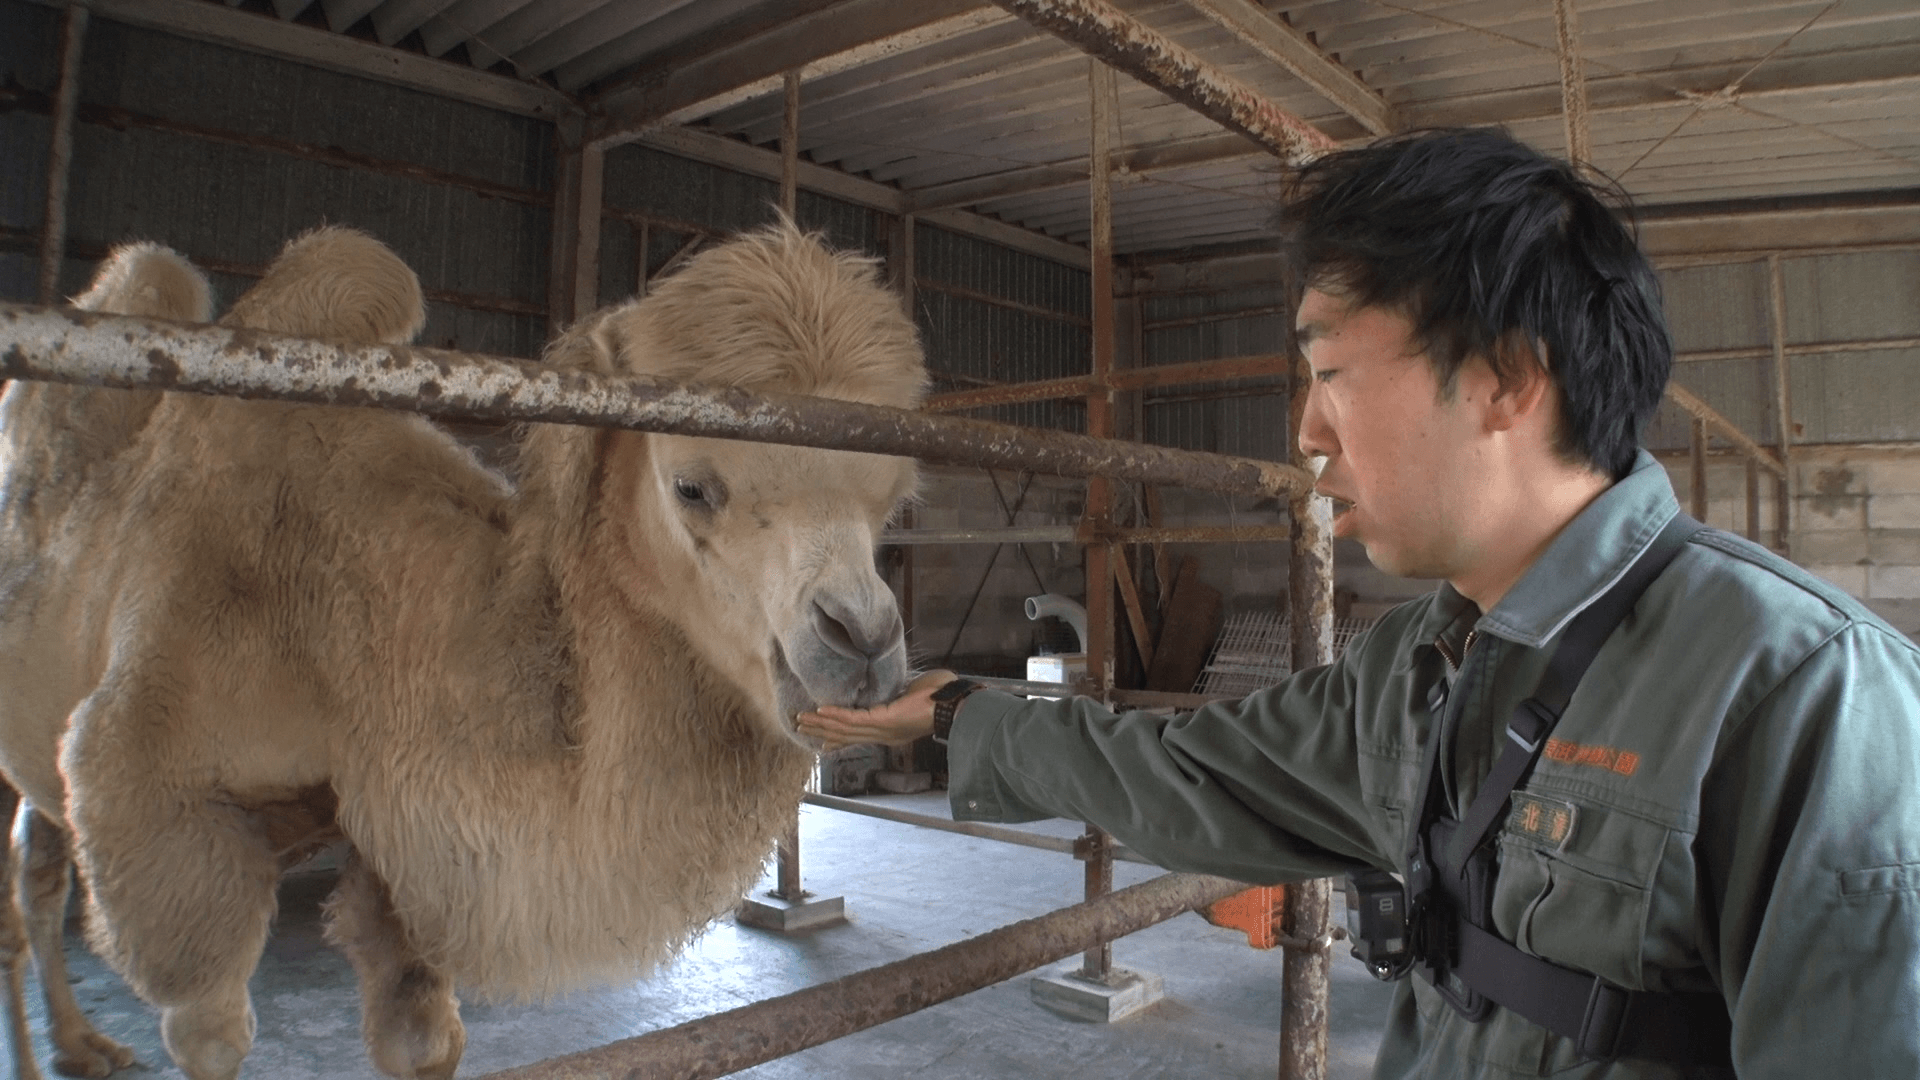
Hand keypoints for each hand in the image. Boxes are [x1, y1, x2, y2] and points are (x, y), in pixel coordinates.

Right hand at [797, 670, 958, 750]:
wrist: (955, 703)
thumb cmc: (941, 696)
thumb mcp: (913, 694)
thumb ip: (898, 692)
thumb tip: (893, 683)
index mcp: (891, 731)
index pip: (858, 736)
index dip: (837, 737)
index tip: (823, 741)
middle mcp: (884, 735)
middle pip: (845, 735)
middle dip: (821, 730)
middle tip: (800, 728)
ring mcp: (883, 730)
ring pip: (844, 728)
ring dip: (821, 723)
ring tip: (801, 719)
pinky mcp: (884, 721)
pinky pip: (853, 719)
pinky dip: (836, 715)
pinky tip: (820, 710)